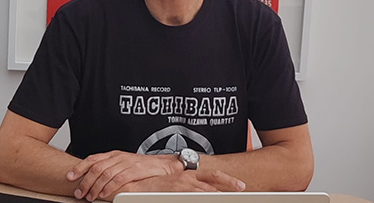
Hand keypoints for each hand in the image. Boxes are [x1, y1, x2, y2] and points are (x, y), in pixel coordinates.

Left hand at [67, 151, 180, 200]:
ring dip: (94, 187)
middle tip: (78, 192)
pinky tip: (104, 194)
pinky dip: (109, 187)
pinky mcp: (133, 170)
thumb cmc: (141, 167)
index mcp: (114, 154)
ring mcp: (126, 163)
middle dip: (85, 181)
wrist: (161, 165)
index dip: (80, 167)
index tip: (69, 176)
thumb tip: (93, 179)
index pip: (93, 159)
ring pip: (105, 173)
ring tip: (89, 197)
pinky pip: (118, 179)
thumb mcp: (123, 165)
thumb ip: (109, 169)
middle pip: (96, 167)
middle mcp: (118, 157)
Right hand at [114, 171, 245, 198]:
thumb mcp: (170, 186)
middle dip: (228, 184)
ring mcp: (180, 183)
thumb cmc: (149, 187)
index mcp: (186, 175)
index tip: (239, 185)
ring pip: (204, 189)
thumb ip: (185, 189)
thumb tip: (199, 194)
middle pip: (212, 180)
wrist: (131, 185)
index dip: (226, 180)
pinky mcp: (174, 190)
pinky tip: (210, 199)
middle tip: (241, 188)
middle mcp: (185, 177)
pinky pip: (193, 195)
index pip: (211, 174)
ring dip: (217, 193)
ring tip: (229, 196)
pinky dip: (203, 197)